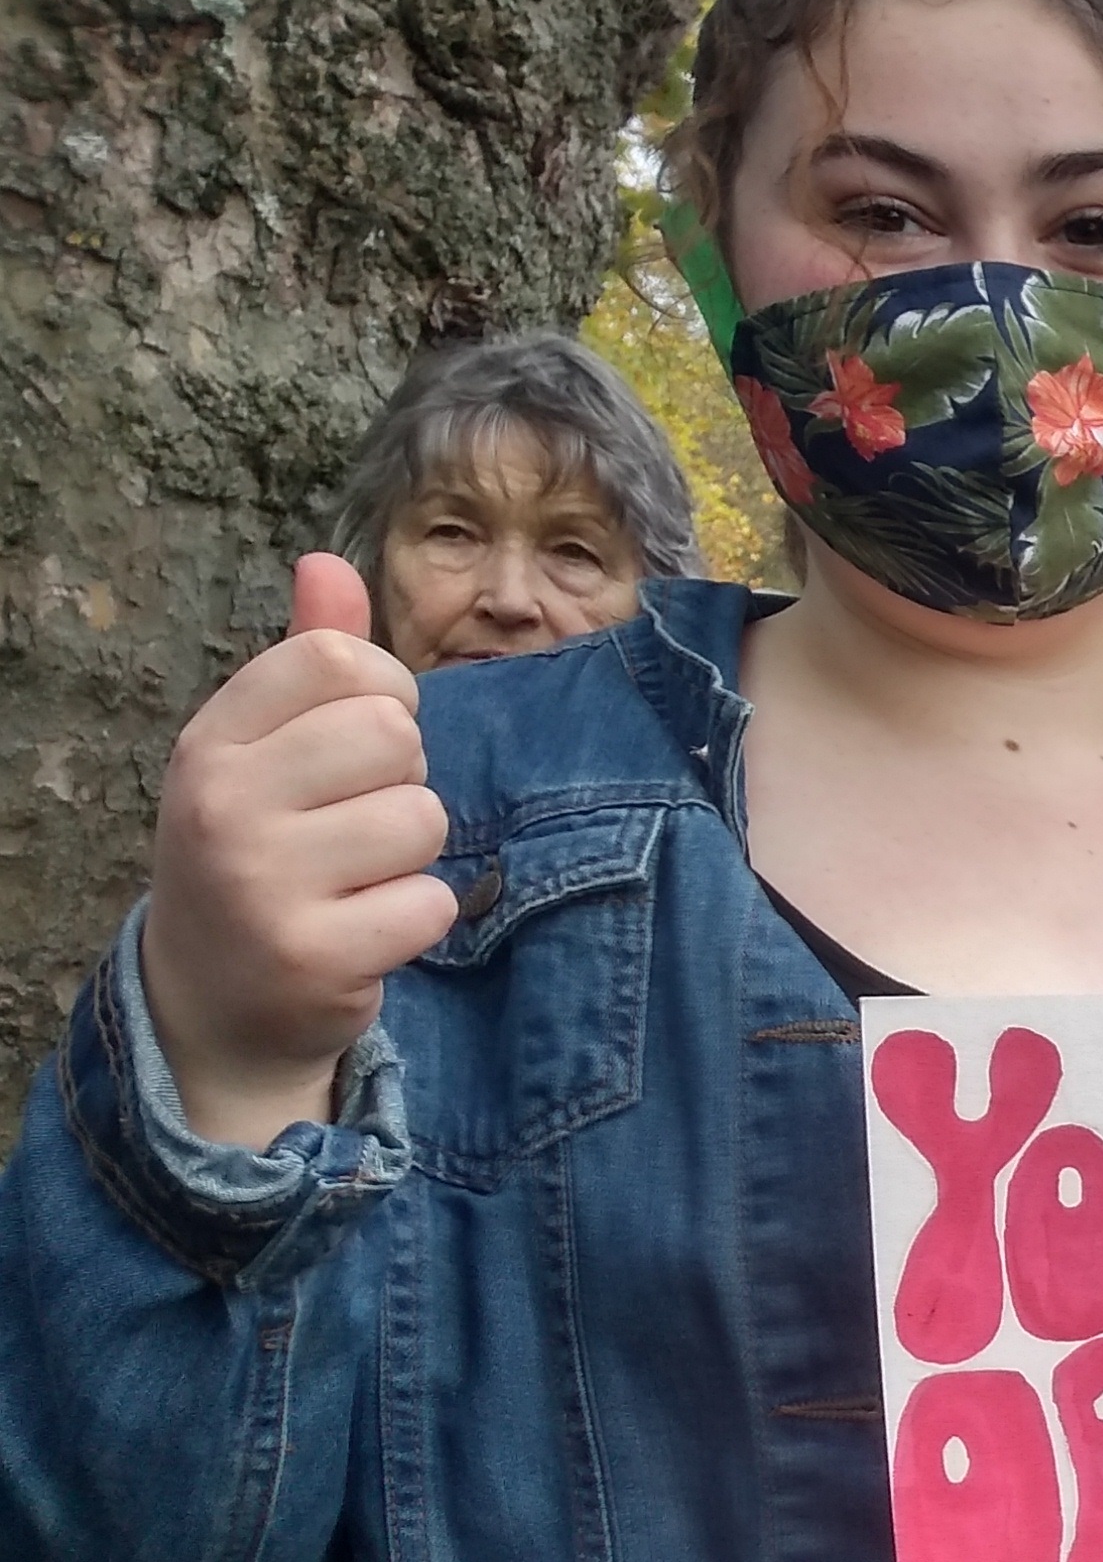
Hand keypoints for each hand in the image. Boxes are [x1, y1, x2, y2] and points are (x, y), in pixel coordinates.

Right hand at [141, 555, 451, 1152]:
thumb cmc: (259, 851)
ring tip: (355, 879)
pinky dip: (417, 916)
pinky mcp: (314, 954)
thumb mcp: (261, 752)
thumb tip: (328, 561)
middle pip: (395, 735)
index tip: (359, 743)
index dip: (384, 695)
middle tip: (353, 825)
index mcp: (212, 739)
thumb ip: (306, 661)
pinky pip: (432, 901)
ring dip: (412, 853)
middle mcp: (223, 802)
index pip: (338, 658)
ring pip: (422, 819)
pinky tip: (364, 930)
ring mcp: (262, 881)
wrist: (215, 1001)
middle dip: (402, 779)